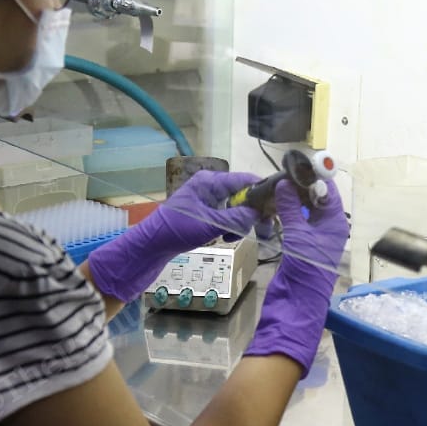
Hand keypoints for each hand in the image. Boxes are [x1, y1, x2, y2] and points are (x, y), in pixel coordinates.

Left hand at [87, 170, 261, 301]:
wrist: (150, 246)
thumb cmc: (176, 231)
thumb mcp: (210, 224)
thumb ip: (237, 218)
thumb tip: (259, 214)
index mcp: (210, 181)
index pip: (245, 179)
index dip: (262, 192)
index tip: (276, 207)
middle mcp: (210, 186)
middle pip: (242, 194)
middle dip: (250, 213)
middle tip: (259, 230)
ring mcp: (206, 199)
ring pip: (236, 208)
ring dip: (238, 223)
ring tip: (230, 237)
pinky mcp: (204, 213)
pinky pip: (226, 216)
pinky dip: (229, 227)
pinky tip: (222, 237)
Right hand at [245, 177, 348, 372]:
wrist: (298, 300)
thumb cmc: (305, 267)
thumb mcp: (298, 234)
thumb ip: (290, 207)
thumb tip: (285, 183)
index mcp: (335, 222)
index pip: (329, 191)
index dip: (315, 176)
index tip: (298, 164)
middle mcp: (329, 226)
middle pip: (317, 198)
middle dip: (300, 186)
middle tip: (281, 173)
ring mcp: (316, 235)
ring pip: (305, 209)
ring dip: (292, 198)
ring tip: (275, 186)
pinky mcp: (303, 244)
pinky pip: (297, 221)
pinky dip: (287, 212)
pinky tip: (274, 205)